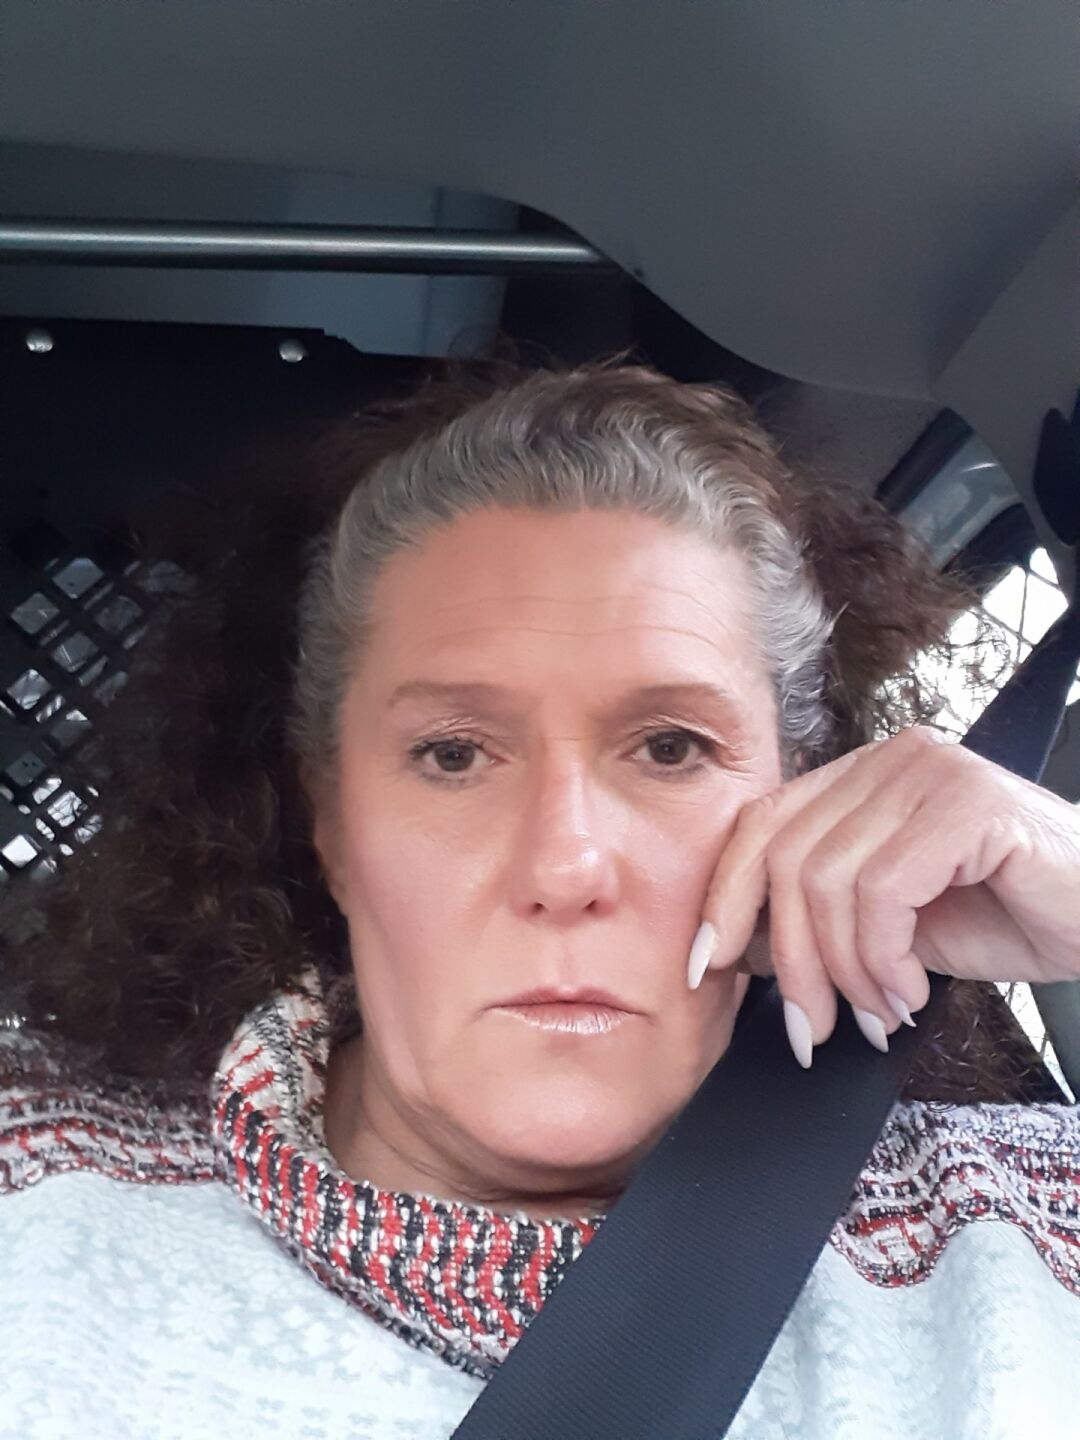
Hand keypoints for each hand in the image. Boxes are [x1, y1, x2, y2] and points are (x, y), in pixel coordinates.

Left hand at [687, 725, 1079, 1065]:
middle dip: (789, 960)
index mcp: (862, 776)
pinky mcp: (967, 802)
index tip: (707, 967)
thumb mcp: (891, 925)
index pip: (760, 824)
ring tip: (882, 1012)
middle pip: (785, 857)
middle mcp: (890, 759)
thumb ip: (821, 919)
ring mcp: (929, 771)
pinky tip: (913, 992)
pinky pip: (882, 890)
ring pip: (828, 880)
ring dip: (847, 971)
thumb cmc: (1008, 916)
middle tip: (812, 1028)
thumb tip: (738, 948)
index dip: (723, 897)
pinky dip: (885, 958)